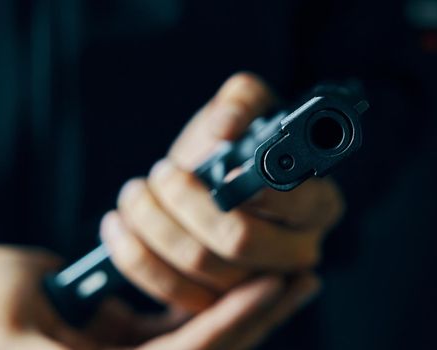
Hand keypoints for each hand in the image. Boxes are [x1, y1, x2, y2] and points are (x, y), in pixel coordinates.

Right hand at [0, 244, 318, 349]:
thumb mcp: (6, 334)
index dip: (232, 322)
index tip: (273, 285)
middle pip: (214, 349)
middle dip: (260, 317)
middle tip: (302, 278)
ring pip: (210, 334)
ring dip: (252, 307)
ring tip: (295, 275)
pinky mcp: (144, 336)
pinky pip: (194, 320)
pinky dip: (225, 300)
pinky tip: (254, 277)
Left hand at [103, 73, 342, 310]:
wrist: (206, 180)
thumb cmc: (230, 145)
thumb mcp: (243, 108)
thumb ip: (242, 101)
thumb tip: (226, 128)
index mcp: (317, 203)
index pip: (298, 204)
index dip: (257, 189)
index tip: (220, 171)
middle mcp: (296, 249)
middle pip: (241, 241)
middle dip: (189, 202)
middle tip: (164, 172)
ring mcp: (256, 283)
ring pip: (200, 265)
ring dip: (155, 224)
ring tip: (134, 193)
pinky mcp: (217, 301)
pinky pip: (173, 291)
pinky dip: (137, 257)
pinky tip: (119, 225)